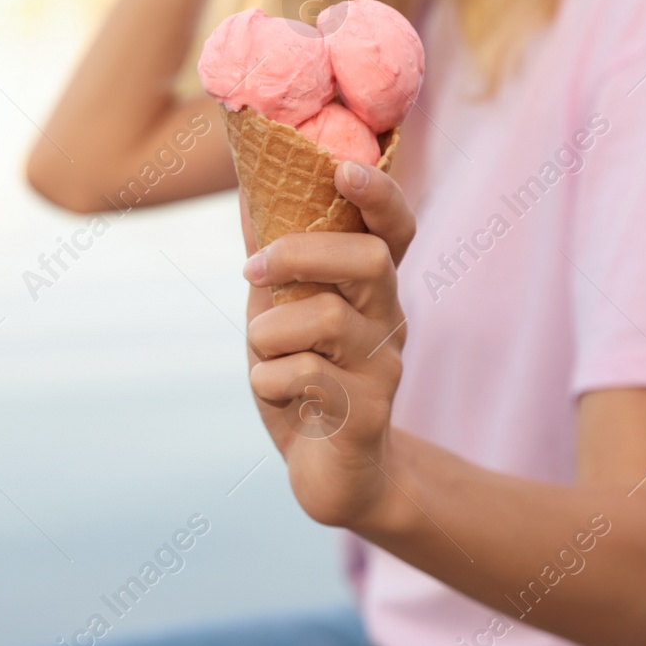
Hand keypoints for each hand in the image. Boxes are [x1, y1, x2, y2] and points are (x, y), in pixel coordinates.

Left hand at [240, 161, 415, 527]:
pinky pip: (305, 375)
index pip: (394, 228)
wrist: (333, 475)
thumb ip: (274, 261)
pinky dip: (269, 381)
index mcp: (370, 288)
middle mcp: (388, 318)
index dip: (378, 194)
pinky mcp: (368, 413)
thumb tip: (251, 192)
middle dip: (300, 254)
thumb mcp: (279, 314)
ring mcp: (383, 366)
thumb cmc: (304, 382)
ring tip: (263, 355)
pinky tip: (277, 396)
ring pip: (325, 318)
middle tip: (254, 270)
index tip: (344, 170)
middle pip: (368, 260)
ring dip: (269, 333)